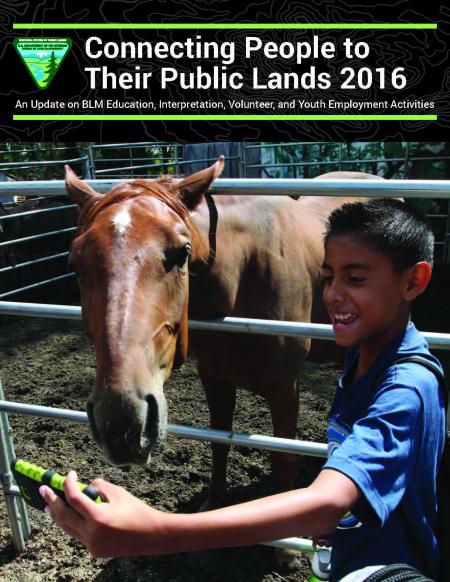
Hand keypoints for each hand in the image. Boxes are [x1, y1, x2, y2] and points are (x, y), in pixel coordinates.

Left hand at [39, 471, 165, 557]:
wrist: (151, 535)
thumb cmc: (137, 512)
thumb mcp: (119, 493)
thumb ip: (100, 487)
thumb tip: (86, 485)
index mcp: (99, 518)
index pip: (75, 498)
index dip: (68, 484)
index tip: (69, 474)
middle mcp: (92, 534)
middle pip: (64, 515)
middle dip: (52, 500)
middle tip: (44, 489)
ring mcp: (92, 545)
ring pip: (67, 528)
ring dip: (57, 515)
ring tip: (49, 504)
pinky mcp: (94, 550)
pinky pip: (77, 535)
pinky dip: (70, 524)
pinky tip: (67, 516)